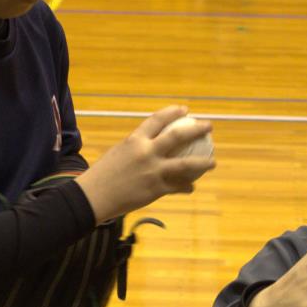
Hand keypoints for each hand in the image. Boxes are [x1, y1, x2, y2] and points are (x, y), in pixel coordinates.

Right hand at [75, 105, 215, 223]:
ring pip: (186, 164)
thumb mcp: (118, 153)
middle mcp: (147, 152)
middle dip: (197, 130)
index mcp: (135, 139)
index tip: (185, 110)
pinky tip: (192, 187)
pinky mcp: (156, 189)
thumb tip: (151, 146)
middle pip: (178, 136)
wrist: (94, 197)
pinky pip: (177, 186)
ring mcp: (153, 171)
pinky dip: (186, 186)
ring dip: (203, 163)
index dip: (173, 112)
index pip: (158, 119)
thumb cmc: (103, 174)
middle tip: (208, 127)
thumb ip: (137, 148)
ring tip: (212, 162)